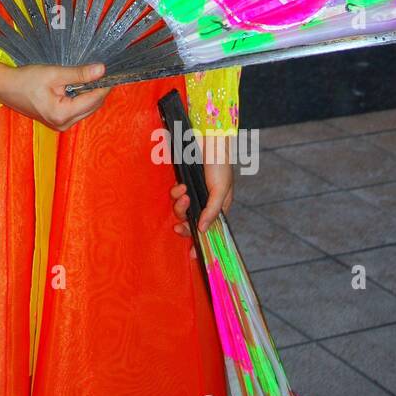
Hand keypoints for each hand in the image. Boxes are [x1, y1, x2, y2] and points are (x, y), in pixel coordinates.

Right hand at [0, 61, 109, 129]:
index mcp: (63, 114)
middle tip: (101, 72)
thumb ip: (79, 74)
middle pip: (92, 106)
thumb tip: (102, 70)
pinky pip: (77, 109)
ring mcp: (60, 124)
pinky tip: (79, 85)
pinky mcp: (57, 121)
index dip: (104, 85)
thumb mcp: (54, 74)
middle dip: (98, 90)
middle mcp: (64, 124)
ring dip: (90, 94)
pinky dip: (81, 98)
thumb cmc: (25, 80)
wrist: (5, 87)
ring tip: (90, 76)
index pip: (94, 99)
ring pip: (86, 108)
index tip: (112, 71)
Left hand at [170, 134, 234, 257]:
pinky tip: (180, 185)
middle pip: (190, 223)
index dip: (200, 242)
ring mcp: (194, 193)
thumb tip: (204, 231)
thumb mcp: (220, 190)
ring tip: (182, 193)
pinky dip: (176, 193)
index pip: (208, 230)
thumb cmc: (219, 164)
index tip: (192, 255)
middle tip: (178, 226)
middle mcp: (205, 203)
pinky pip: (175, 195)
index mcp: (218, 208)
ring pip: (181, 209)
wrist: (207, 140)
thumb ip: (212, 211)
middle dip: (183, 224)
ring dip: (179, 205)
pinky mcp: (184, 184)